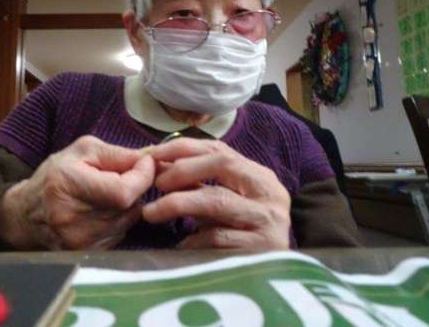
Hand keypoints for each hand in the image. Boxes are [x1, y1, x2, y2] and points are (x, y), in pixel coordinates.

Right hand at [0, 136, 155, 249]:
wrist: (25, 214)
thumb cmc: (55, 175)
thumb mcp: (82, 151)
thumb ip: (116, 154)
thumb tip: (148, 160)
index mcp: (69, 185)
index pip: (123, 191)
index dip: (143, 176)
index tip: (145, 163)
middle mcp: (73, 219)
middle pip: (129, 206)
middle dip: (136, 188)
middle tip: (124, 177)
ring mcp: (79, 241)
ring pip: (128, 220)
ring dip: (128, 205)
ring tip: (107, 194)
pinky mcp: (85, 253)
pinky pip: (120, 234)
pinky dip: (119, 220)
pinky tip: (102, 211)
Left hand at [143, 138, 290, 248]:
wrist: (278, 281)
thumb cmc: (243, 237)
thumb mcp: (226, 204)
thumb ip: (197, 184)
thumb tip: (155, 165)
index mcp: (259, 176)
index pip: (219, 149)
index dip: (182, 148)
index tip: (152, 153)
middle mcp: (269, 192)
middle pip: (222, 164)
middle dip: (183, 169)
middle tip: (156, 183)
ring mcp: (269, 220)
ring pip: (217, 200)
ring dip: (177, 203)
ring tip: (151, 212)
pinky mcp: (262, 248)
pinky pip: (218, 238)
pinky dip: (193, 239)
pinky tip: (179, 245)